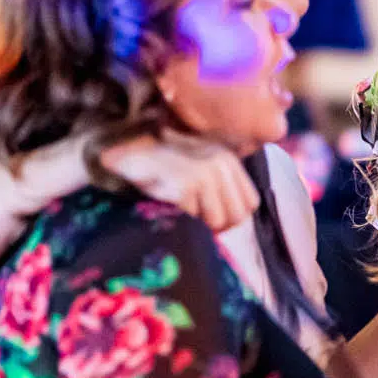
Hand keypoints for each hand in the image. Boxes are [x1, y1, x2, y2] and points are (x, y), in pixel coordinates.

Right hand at [101, 132, 259, 232]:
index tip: (212, 216)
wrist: (126, 153)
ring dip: (199, 222)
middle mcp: (221, 163)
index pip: (251, 203)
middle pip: (238, 216)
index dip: (233, 216)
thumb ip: (221, 185)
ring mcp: (205, 173)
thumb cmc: (161, 165)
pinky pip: (195, 219)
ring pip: (218, 221)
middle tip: (195, 217)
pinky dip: (182, 218)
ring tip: (181, 207)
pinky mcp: (188, 184)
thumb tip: (235, 216)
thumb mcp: (197, 165)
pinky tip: (169, 203)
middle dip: (218, 224)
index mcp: (228, 158)